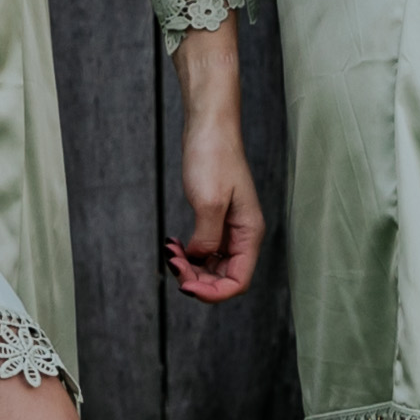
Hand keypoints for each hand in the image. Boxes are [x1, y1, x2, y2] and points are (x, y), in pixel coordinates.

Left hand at [165, 130, 265, 304]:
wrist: (209, 127)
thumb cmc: (214, 157)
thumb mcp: (209, 201)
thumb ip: (206, 238)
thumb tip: (199, 260)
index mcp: (249, 233)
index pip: (238, 281)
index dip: (213, 293)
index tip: (186, 284)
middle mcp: (242, 234)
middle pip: (224, 278)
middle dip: (197, 279)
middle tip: (172, 262)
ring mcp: (229, 228)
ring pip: (212, 266)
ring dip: (190, 267)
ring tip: (169, 250)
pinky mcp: (215, 219)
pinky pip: (204, 250)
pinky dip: (187, 253)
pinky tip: (172, 243)